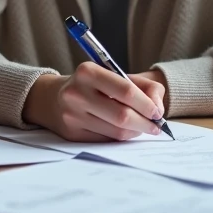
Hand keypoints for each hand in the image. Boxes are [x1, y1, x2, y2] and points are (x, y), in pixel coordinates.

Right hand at [23, 63, 166, 141]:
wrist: (53, 98)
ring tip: (141, 127)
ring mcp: (72, 115)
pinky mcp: (72, 133)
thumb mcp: (115, 75)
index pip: (125, 90)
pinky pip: (106, 141)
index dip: (146, 104)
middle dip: (145, 123)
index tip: (157, 112)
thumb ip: (145, 86)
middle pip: (122, 116)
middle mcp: (76, 93)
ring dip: (135, 132)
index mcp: (88, 72)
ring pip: (116, 132)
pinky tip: (124, 131)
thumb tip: (158, 109)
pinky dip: (120, 138)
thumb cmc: (93, 85)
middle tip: (156, 126)